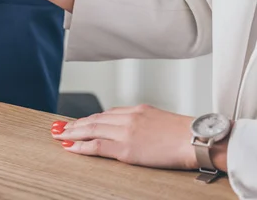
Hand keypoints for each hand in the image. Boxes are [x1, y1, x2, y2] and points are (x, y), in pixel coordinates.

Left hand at [51, 105, 197, 169]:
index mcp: (136, 110)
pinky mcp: (126, 148)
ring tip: (60, 135)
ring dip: (73, 132)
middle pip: (94, 119)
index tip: (78, 122)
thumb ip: (143, 121)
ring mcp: (125, 132)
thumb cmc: (186, 133)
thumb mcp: (160, 119)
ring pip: (91, 130)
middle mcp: (127, 118)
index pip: (106, 114)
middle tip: (59, 127)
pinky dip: (81, 146)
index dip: (89, 118)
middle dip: (75, 124)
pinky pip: (97, 146)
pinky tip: (71, 147)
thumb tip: (134, 128)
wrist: (198, 139)